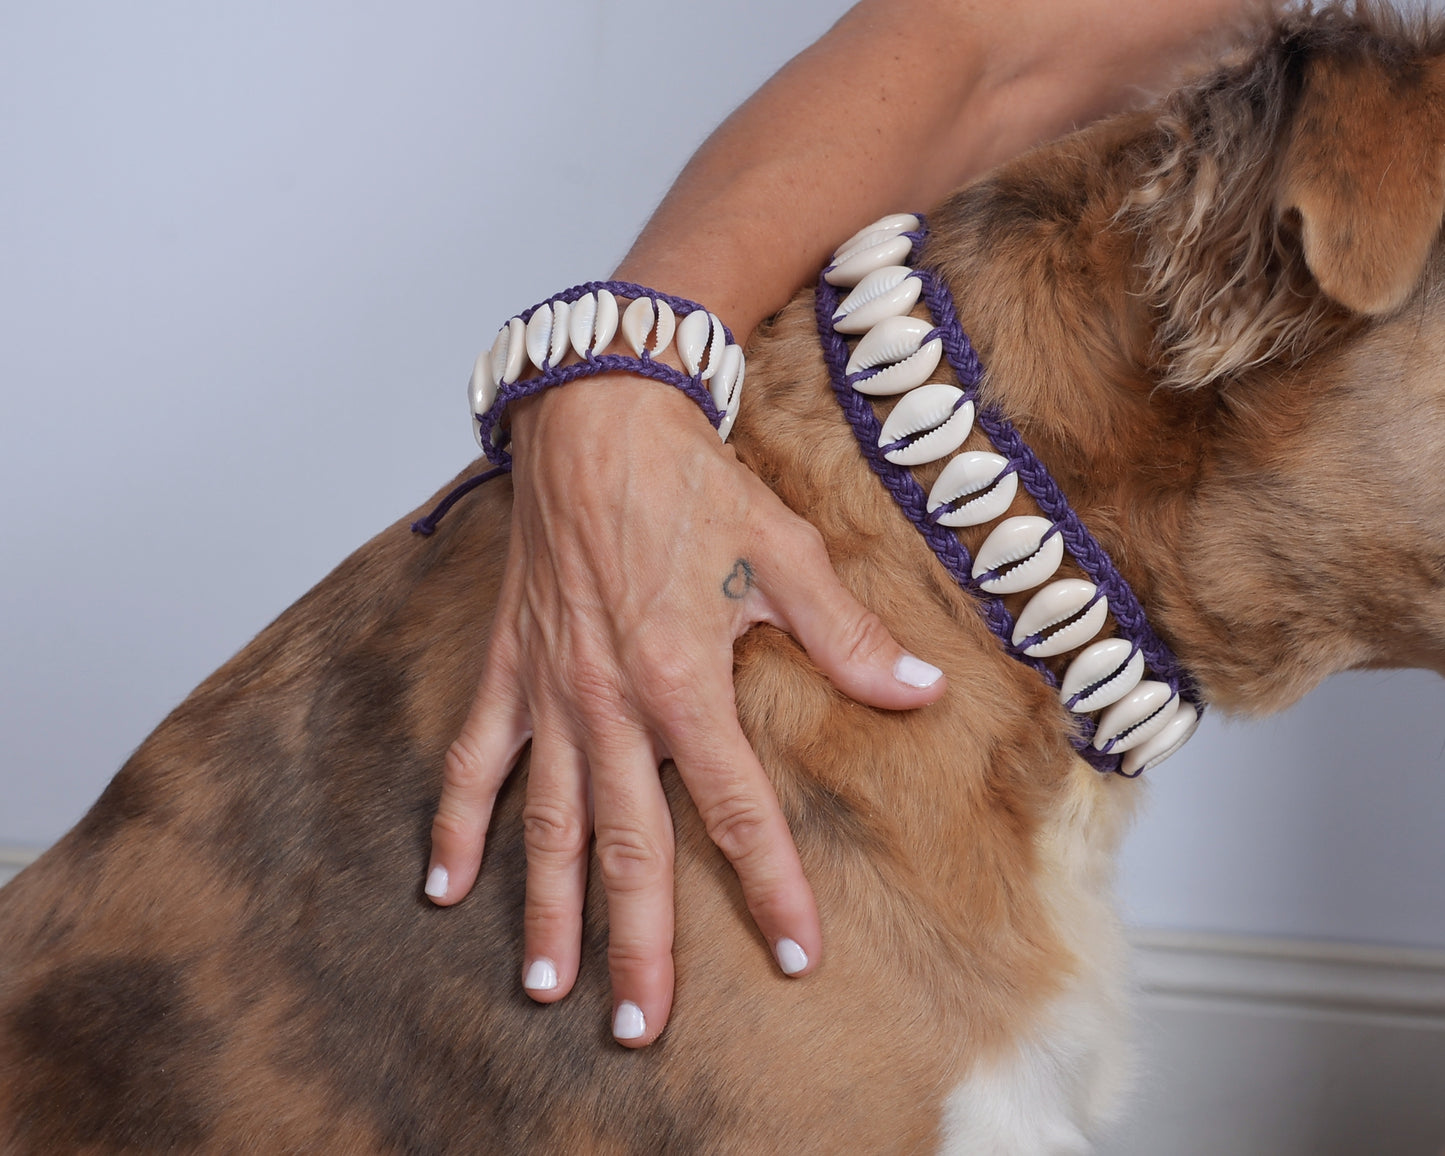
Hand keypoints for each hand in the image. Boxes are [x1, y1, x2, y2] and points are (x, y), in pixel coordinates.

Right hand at [424, 376, 944, 1045]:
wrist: (596, 418)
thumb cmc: (691, 482)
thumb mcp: (784, 553)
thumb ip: (847, 638)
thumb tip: (920, 693)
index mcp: (685, 682)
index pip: (735, 810)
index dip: (769, 887)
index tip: (792, 956)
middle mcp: (611, 705)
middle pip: (630, 846)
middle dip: (640, 943)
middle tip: (642, 1028)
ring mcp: (551, 693)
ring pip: (547, 824)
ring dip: (547, 909)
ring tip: (547, 986)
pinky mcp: (508, 670)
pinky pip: (476, 760)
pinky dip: (457, 822)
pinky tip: (443, 884)